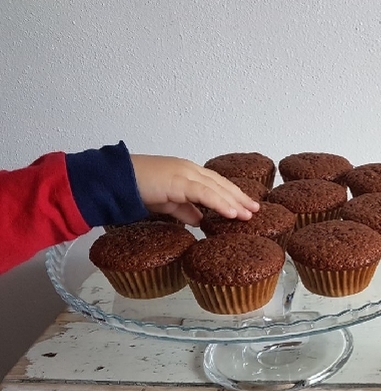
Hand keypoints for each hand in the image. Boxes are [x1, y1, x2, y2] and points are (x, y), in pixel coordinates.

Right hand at [130, 154, 259, 225]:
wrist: (115, 180)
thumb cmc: (136, 188)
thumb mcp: (166, 202)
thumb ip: (184, 210)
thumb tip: (200, 220)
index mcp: (187, 173)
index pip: (216, 183)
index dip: (232, 195)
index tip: (246, 206)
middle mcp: (189, 170)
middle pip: (221, 184)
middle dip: (240, 197)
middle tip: (256, 210)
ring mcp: (184, 174)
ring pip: (217, 188)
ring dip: (235, 202)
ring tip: (250, 214)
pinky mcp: (178, 182)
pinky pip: (205, 193)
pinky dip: (220, 203)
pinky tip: (232, 213)